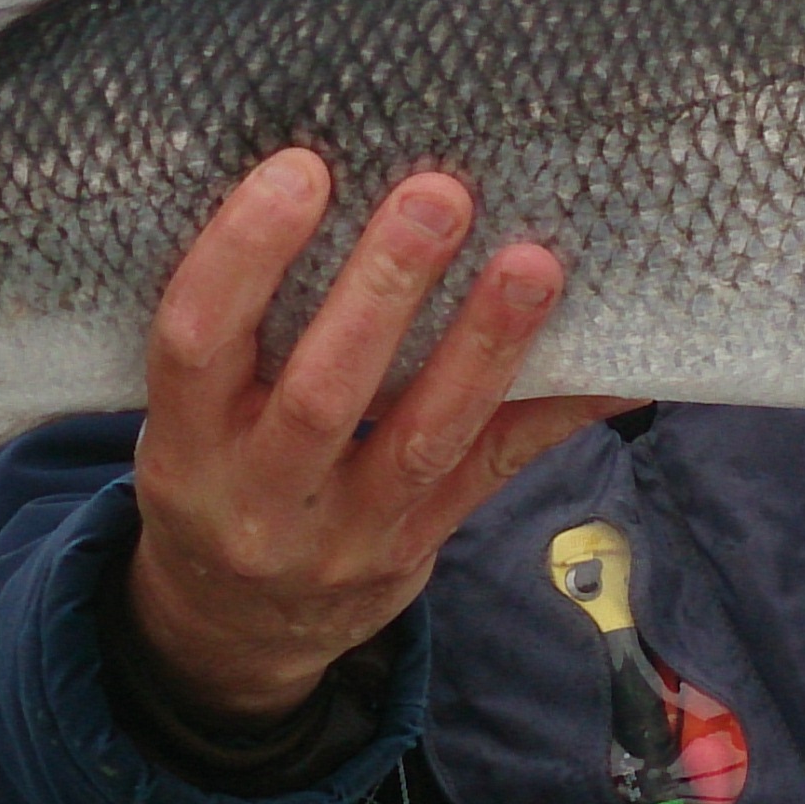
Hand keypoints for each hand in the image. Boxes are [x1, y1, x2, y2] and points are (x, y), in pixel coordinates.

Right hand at [124, 149, 639, 724]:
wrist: (233, 634)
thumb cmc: (217, 477)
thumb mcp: (185, 419)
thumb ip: (236, 331)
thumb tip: (323, 175)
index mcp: (184, 443)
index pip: (196, 340)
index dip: (243, 253)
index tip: (302, 170)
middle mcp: (260, 496)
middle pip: (323, 392)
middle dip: (383, 289)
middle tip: (438, 196)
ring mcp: (348, 532)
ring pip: (424, 438)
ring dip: (483, 345)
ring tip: (532, 266)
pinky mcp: (422, 544)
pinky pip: (497, 469)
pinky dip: (561, 411)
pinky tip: (620, 366)